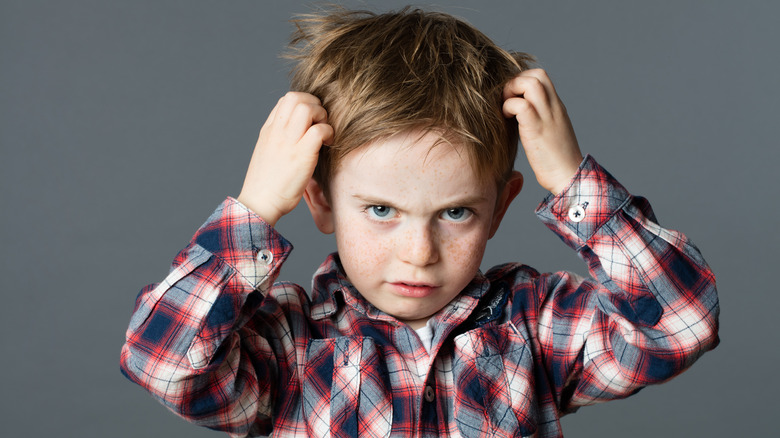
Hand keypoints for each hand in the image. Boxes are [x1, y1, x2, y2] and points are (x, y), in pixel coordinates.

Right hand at [237, 92, 333, 226]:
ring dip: (322, 116)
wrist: (259, 204)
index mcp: (268, 130)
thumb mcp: (267, 153)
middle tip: (321, 123)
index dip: (303, 103)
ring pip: (307, 108)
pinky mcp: (301, 155)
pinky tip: (328, 144)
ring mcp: (288, 142)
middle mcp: (276, 132)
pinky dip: (328, 132)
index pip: (285, 100)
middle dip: (315, 104)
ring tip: (324, 132)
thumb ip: (278, 139)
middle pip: (296, 98)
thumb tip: (296, 132)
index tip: (311, 120)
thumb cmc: (266, 184)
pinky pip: (319, 130)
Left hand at [502, 69, 582, 194]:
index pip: (541, 77)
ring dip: (512, 91)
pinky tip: (506, 119)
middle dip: (516, 81)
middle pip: (537, 74)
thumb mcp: (549, 132)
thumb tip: (517, 115)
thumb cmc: (555, 160)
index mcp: (556, 107)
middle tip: (506, 100)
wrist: (568, 177)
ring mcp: (547, 116)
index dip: (522, 80)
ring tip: (506, 108)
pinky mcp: (537, 129)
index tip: (512, 96)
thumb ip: (538, 119)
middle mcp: (553, 107)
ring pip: (530, 83)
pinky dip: (509, 107)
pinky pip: (521, 105)